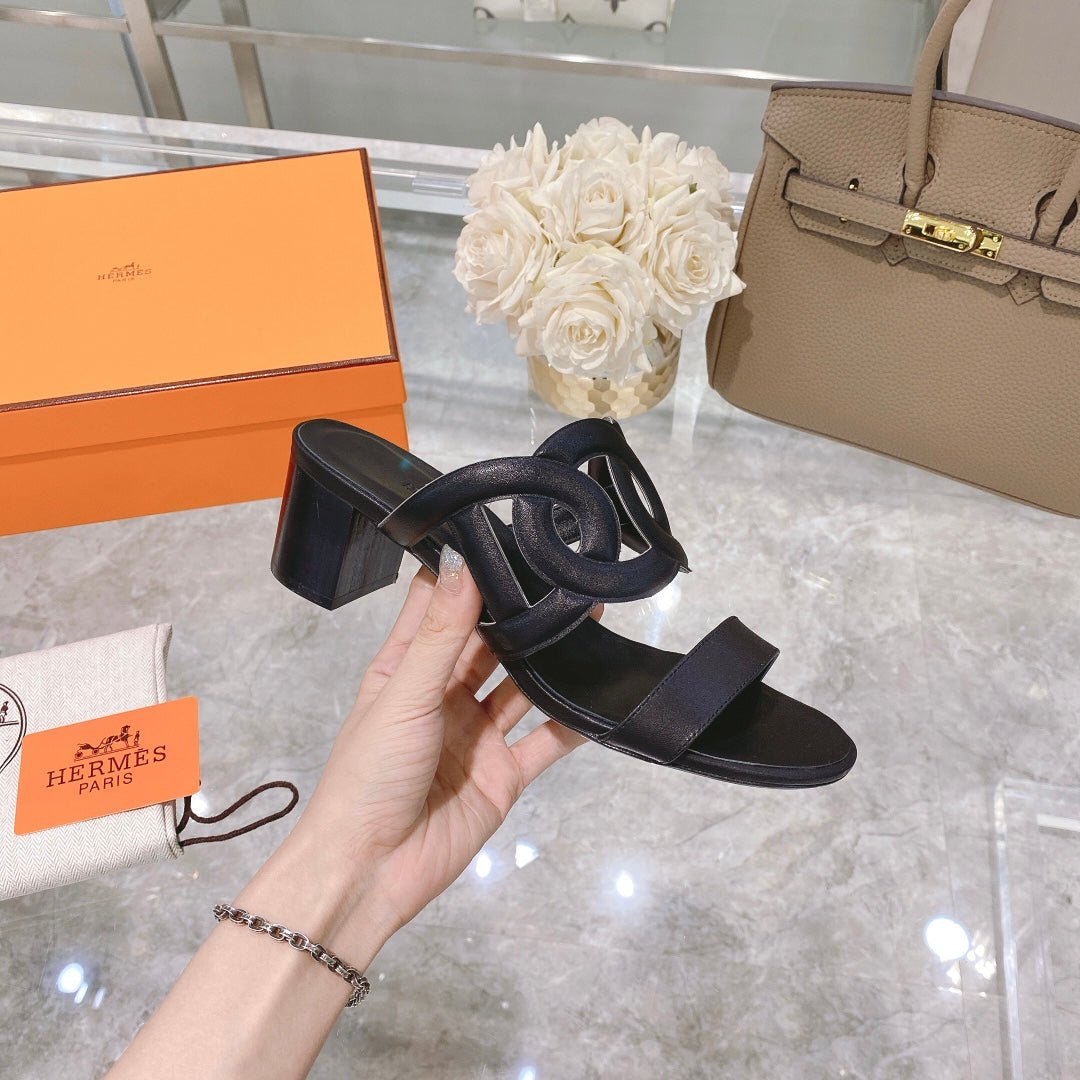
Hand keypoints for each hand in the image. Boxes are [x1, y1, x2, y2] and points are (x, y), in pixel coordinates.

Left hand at [292, 546, 586, 939]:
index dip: (467, 574)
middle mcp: (443, 696)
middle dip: (522, 614)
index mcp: (406, 669)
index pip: (439, 607)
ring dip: (550, 658)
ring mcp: (476, 735)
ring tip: (588, 617)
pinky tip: (599, 695)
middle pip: (490, 643)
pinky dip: (571, 721)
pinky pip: (545, 741)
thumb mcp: (403, 695)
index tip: (504, 534)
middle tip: (563, 576)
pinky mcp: (503, 774)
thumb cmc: (366, 778)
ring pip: (522, 685)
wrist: (370, 873)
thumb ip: (441, 634)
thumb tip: (464, 562)